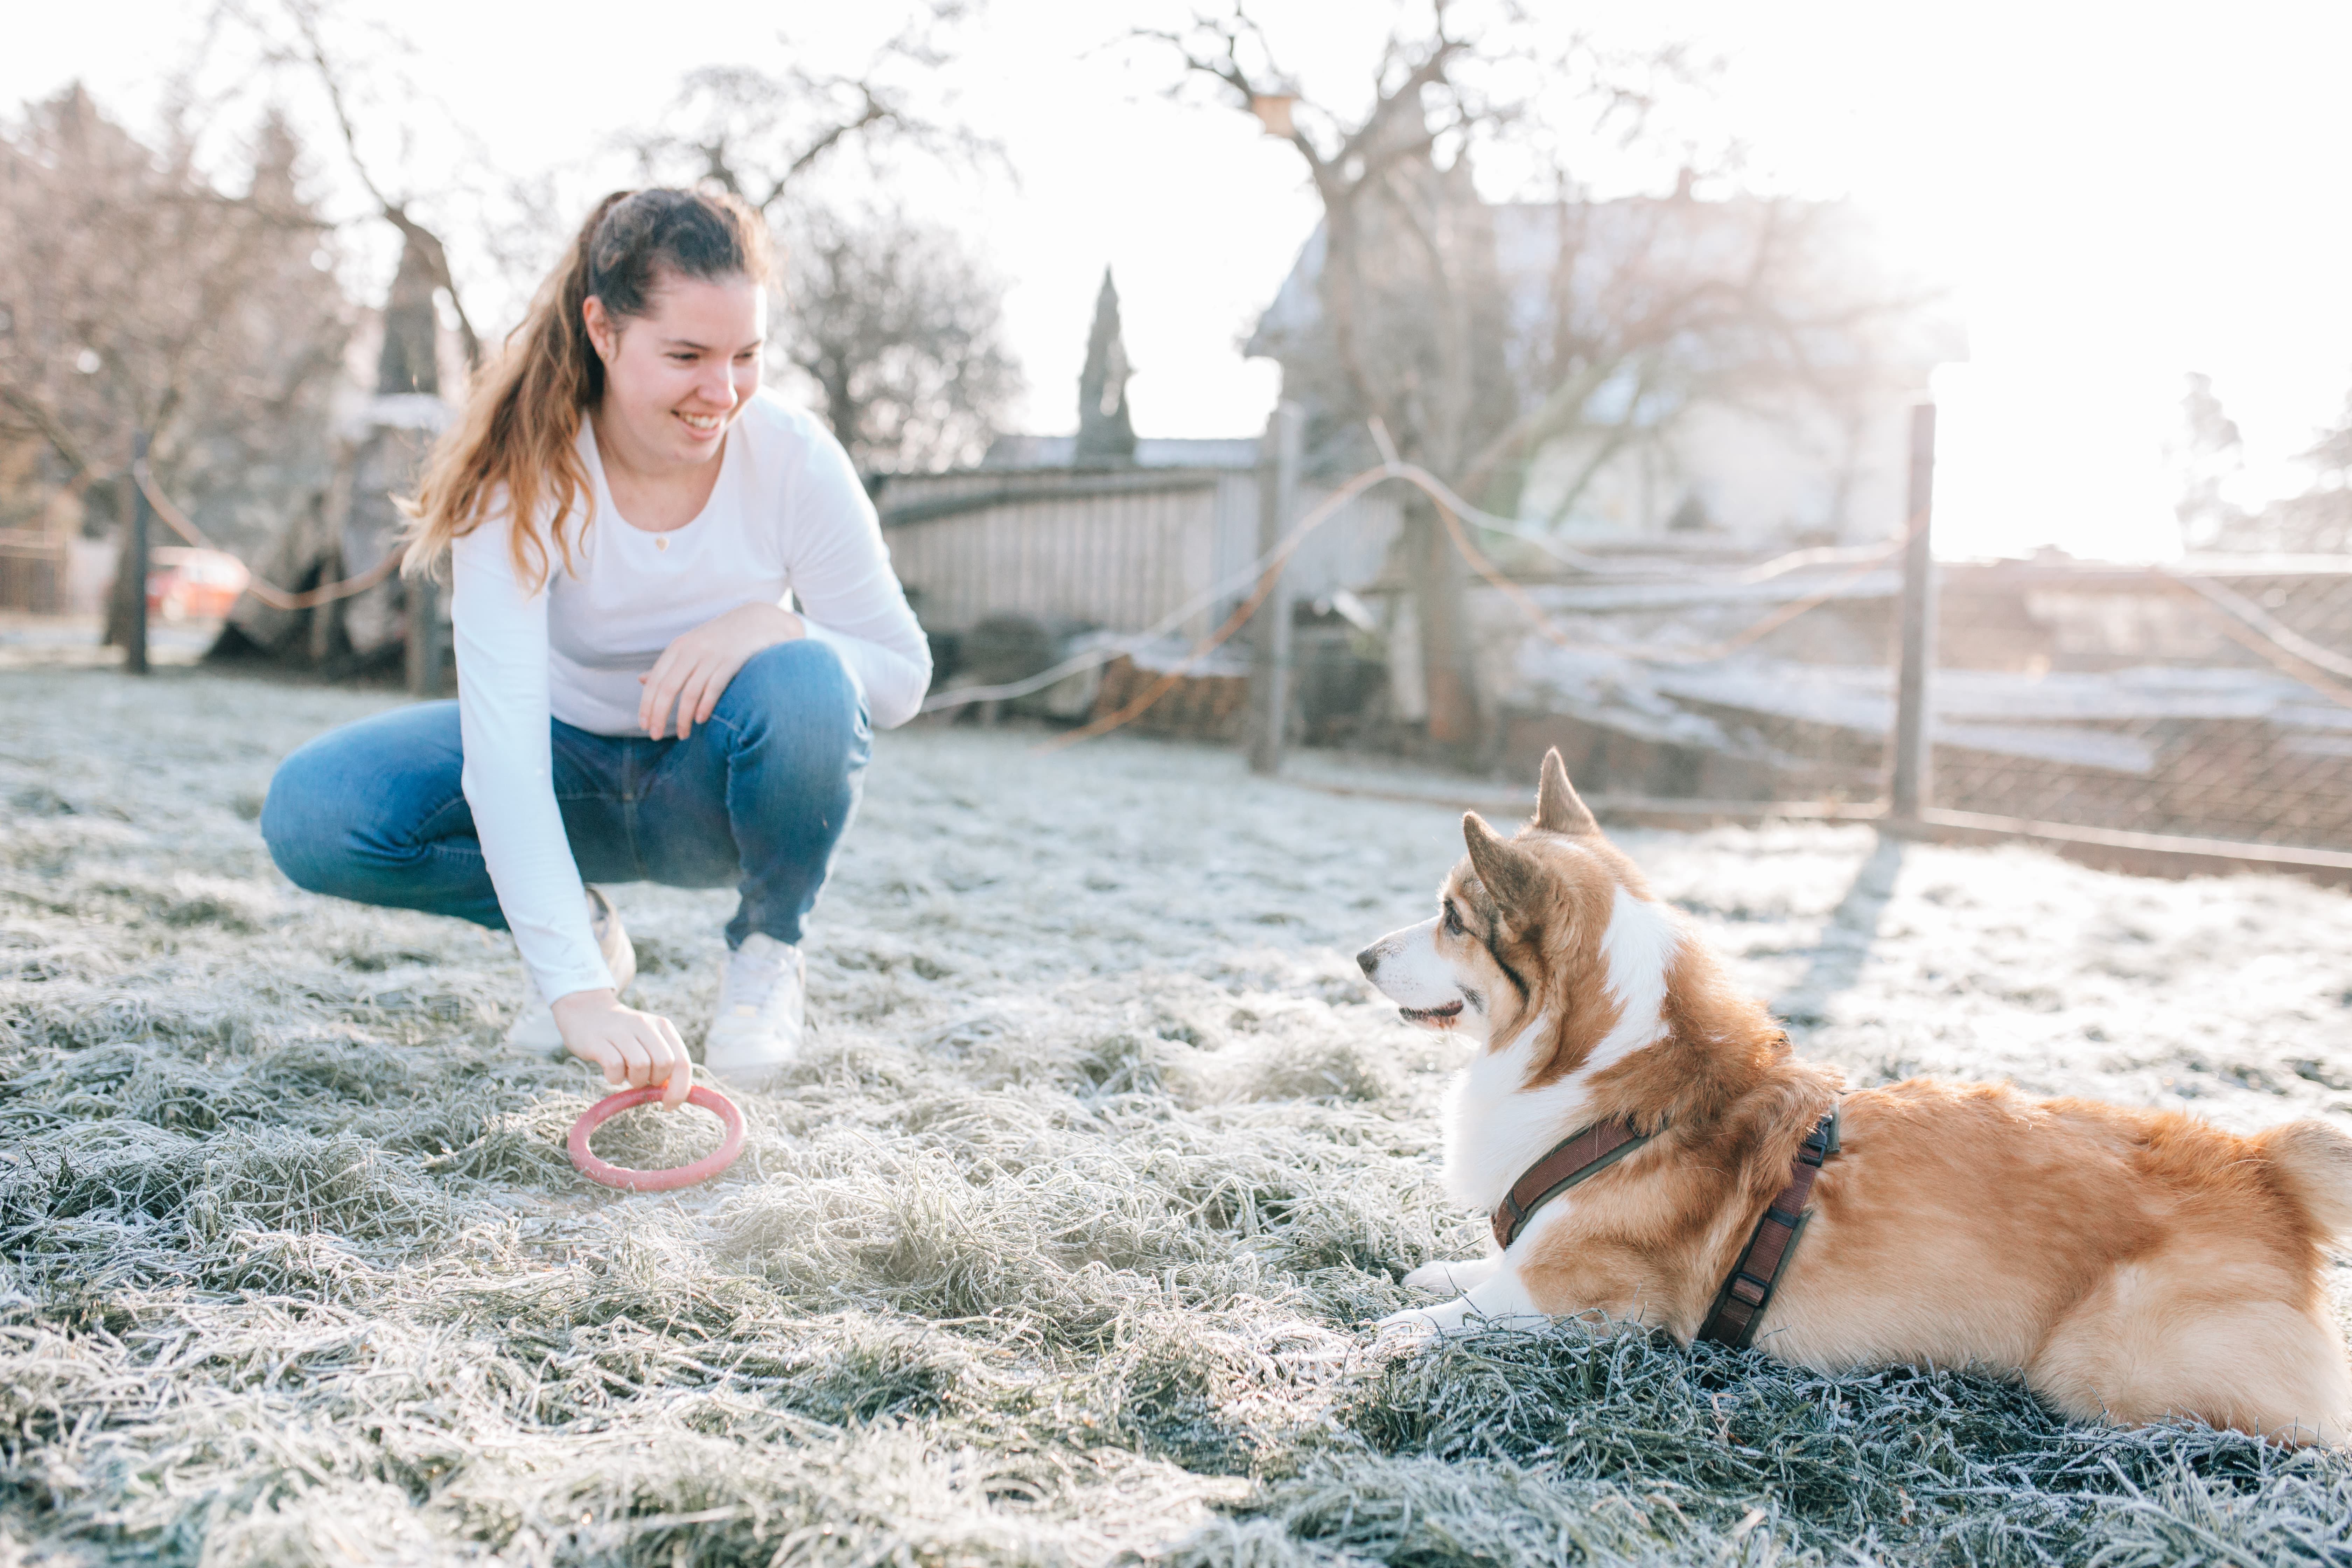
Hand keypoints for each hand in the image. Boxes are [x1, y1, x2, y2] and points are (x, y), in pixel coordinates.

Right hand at [552, 988, 692, 1107]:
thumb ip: (664, 1062)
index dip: (680, 1089)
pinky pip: (615, 1067)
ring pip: (641, 1065)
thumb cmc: (623, 1036)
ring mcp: (620, 1030)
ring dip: (635, 1080)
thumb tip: (674, 1094)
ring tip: (627, 1074)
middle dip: (656, 1081)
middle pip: (664, 1063)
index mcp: (663, 1026)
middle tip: (643, 1079)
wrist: (586, 1011)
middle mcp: (644, 1024)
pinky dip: (615, 1078)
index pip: (682, 1061)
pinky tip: (611, 1072)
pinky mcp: (598, 1040)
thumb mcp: (649, 1041)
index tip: (669, 1105)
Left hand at [637, 602, 802, 739]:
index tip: (643, 726)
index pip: (655, 681)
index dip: (646, 705)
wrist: (755, 622)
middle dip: (659, 715)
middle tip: (655, 736)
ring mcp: (711, 656)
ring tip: (683, 735)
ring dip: (683, 718)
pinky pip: (713, 688)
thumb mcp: (688, 647)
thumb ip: (667, 665)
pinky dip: (705, 706)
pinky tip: (700, 720)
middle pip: (668, 689)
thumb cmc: (717, 639)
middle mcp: (691, 651)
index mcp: (677, 648)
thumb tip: (641, 680)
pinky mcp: (731, 661)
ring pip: (690, 693)